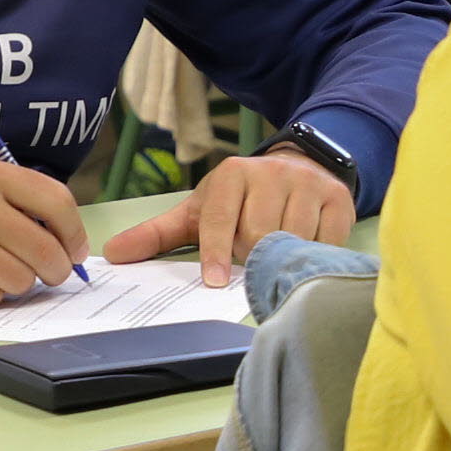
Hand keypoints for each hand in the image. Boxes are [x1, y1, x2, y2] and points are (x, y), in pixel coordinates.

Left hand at [103, 147, 353, 287]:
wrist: (299, 168)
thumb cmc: (242, 200)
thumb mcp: (199, 211)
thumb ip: (157, 234)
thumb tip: (112, 253)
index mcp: (232, 174)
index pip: (219, 219)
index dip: (216, 253)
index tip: (214, 282)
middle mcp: (270, 173)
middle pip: (257, 235)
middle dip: (251, 256)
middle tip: (251, 258)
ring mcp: (307, 184)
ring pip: (292, 239)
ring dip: (282, 258)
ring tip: (275, 255)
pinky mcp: (338, 198)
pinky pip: (325, 241)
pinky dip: (313, 254)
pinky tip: (304, 249)